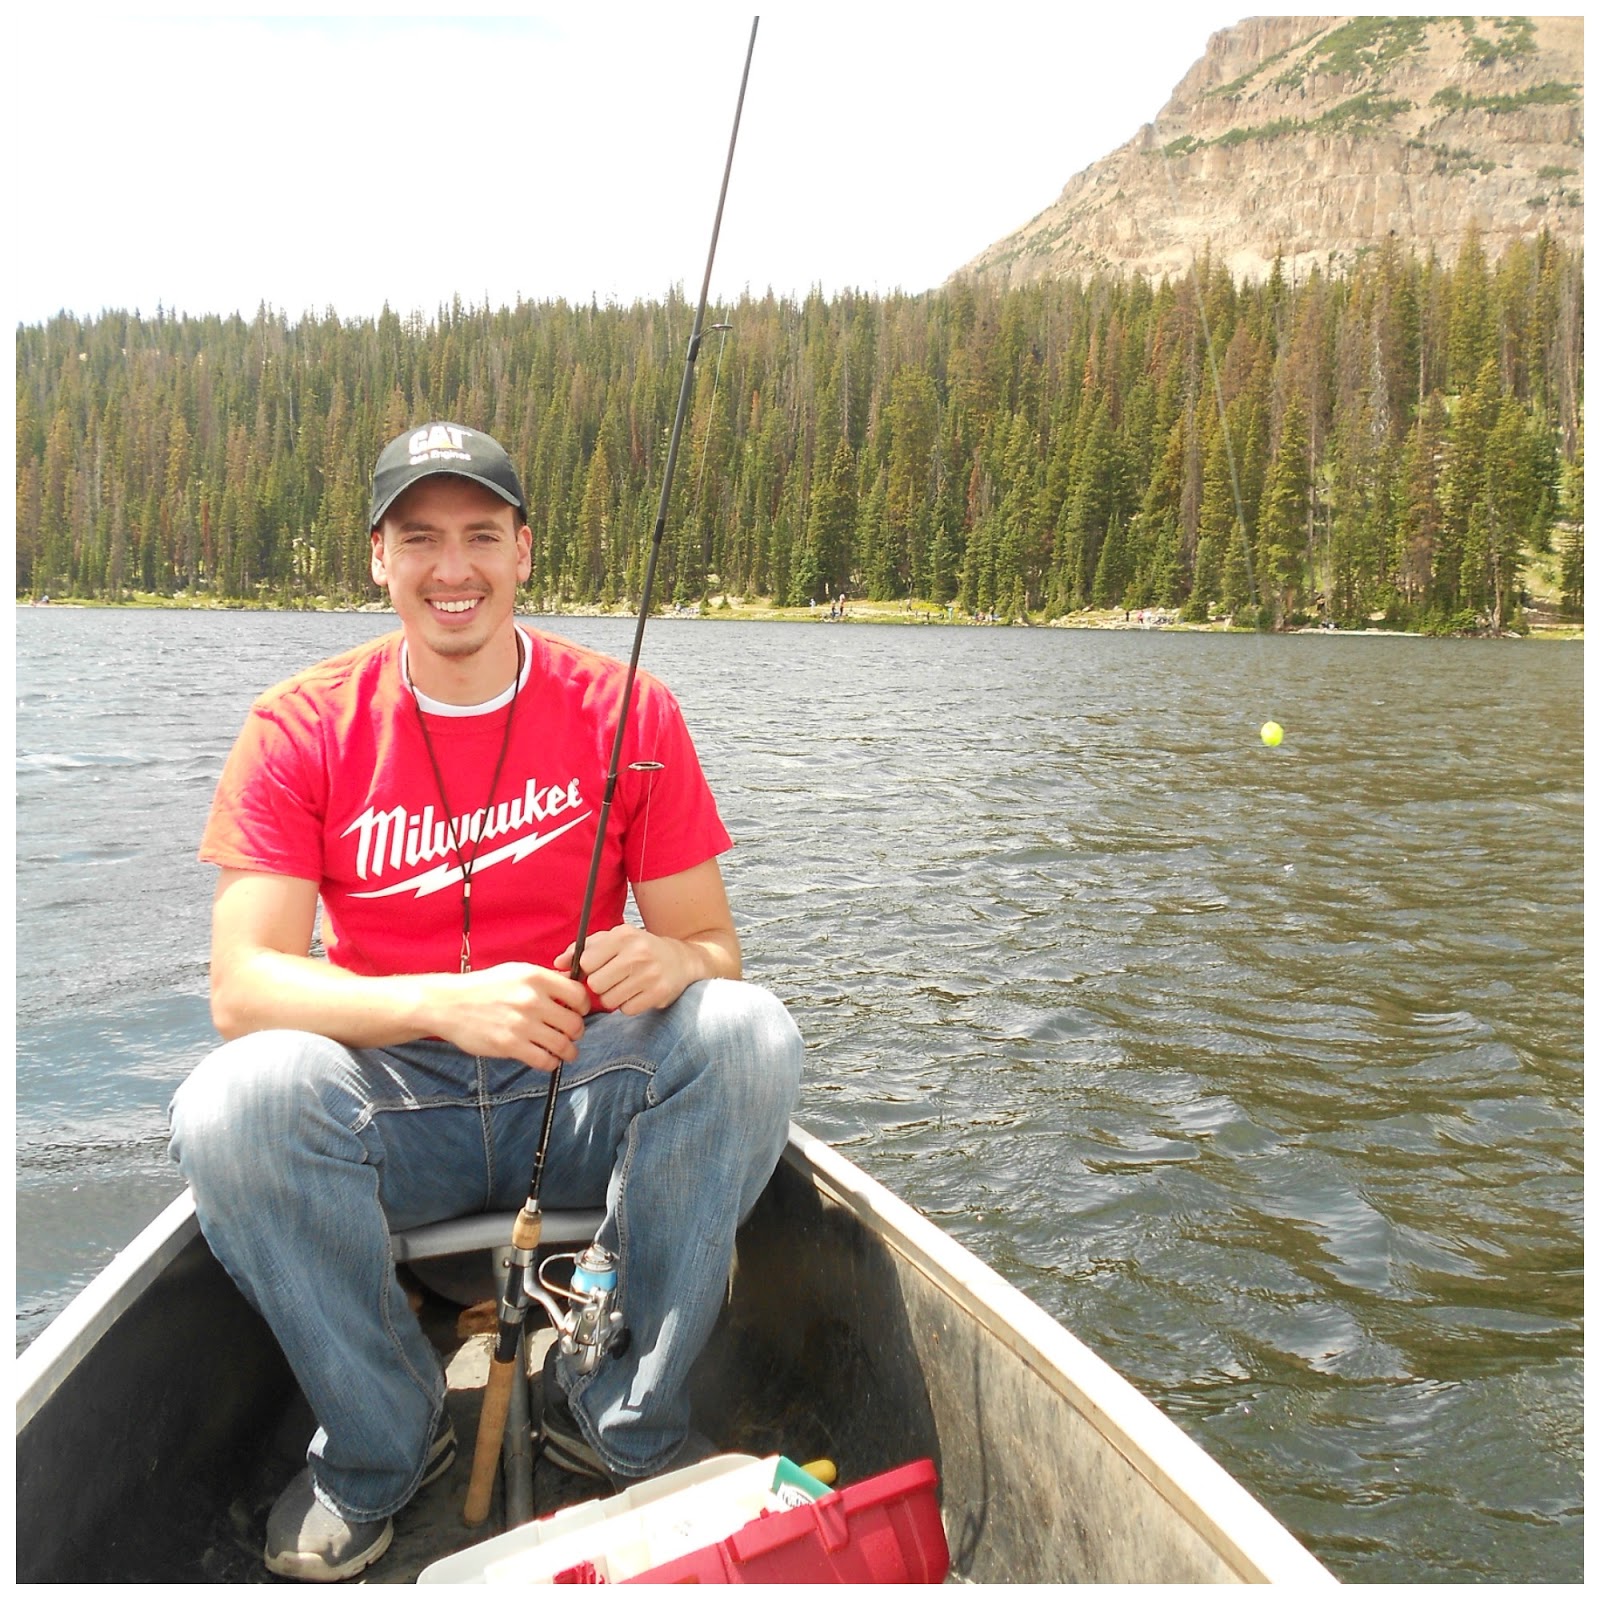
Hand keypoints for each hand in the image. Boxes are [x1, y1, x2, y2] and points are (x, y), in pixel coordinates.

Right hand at [430, 962, 589, 1071]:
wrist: (448, 1004)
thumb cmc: (484, 987)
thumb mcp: (516, 972)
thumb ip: (545, 979)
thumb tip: (573, 984)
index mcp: (536, 977)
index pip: (578, 995)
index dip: (583, 1007)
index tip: (578, 1012)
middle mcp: (532, 999)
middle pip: (574, 1023)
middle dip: (576, 1032)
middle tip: (571, 1034)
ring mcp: (521, 1024)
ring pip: (563, 1044)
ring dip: (569, 1051)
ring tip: (566, 1051)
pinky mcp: (510, 1045)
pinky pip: (544, 1060)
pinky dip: (551, 1063)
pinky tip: (547, 1059)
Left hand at [557, 924, 693, 1016]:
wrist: (681, 960)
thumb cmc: (639, 950)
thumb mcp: (613, 940)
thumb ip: (583, 949)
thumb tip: (558, 964)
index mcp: (623, 936)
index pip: (587, 961)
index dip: (588, 969)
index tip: (597, 968)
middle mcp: (638, 953)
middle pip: (595, 984)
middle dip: (599, 986)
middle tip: (612, 980)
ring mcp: (650, 974)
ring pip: (609, 1000)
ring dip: (613, 997)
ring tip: (626, 986)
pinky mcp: (659, 993)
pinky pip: (627, 1009)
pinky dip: (628, 1005)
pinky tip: (638, 993)